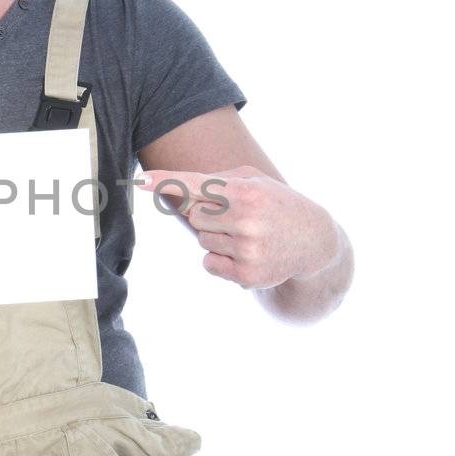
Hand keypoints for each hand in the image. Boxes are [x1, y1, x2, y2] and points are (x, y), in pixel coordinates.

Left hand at [138, 164, 340, 290]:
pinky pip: (208, 263)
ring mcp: (248, 250)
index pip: (198, 185)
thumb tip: (181, 197)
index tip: (140, 180)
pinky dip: (220, 259)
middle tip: (239, 216)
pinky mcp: (247, 275)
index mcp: (247, 192)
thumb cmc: (275, 203)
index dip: (166, 182)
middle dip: (210, 216)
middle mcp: (247, 220)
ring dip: (217, 237)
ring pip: (202, 240)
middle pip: (194, 217)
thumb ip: (216, 181)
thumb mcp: (254, 180)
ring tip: (249, 235)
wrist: (314, 241)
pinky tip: (246, 253)